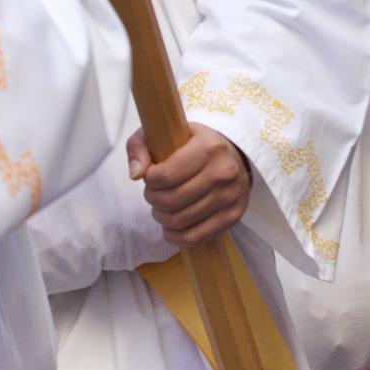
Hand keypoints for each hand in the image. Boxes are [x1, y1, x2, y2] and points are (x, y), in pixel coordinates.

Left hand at [127, 124, 251, 247]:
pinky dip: (176, 236)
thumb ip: (140, 146)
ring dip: (162, 218)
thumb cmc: (194, 145)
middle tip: (153, 194)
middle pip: (171, 200)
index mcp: (208, 146)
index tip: (150, 177)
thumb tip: (135, 175)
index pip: (165, 175)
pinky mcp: (232, 216)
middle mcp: (223, 171)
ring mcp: (230, 196)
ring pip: (180, 220)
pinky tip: (170, 227)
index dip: (149, 181)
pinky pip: (196, 236)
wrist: (234, 157)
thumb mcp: (166, 132)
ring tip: (161, 208)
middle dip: (153, 200)